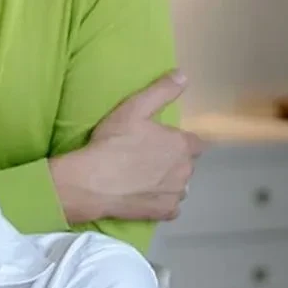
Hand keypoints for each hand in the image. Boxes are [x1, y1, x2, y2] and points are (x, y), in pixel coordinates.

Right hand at [51, 72, 203, 223]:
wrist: (92, 182)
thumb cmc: (112, 143)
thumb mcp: (134, 108)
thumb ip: (162, 91)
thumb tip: (183, 75)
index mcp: (182, 144)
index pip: (195, 142)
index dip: (178, 142)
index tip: (160, 143)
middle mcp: (185, 170)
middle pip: (187, 164)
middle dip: (173, 161)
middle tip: (147, 160)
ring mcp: (176, 193)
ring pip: (180, 186)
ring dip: (169, 182)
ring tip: (145, 179)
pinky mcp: (165, 212)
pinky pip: (172, 207)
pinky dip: (162, 203)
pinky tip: (145, 197)